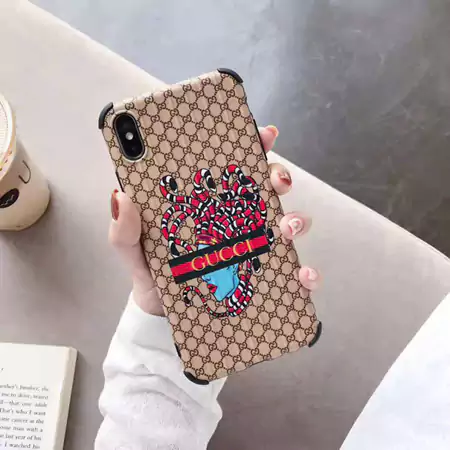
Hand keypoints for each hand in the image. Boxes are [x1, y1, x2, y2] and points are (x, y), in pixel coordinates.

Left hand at [109, 125, 320, 315]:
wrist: (162, 317)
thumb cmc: (152, 275)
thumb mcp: (132, 250)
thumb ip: (125, 229)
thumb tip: (122, 197)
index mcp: (208, 205)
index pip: (233, 168)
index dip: (252, 146)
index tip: (265, 133)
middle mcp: (235, 221)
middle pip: (266, 189)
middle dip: (279, 176)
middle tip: (276, 181)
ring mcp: (253, 248)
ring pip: (287, 224)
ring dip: (296, 220)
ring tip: (285, 229)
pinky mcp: (263, 279)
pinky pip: (293, 273)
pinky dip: (305, 274)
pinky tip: (303, 276)